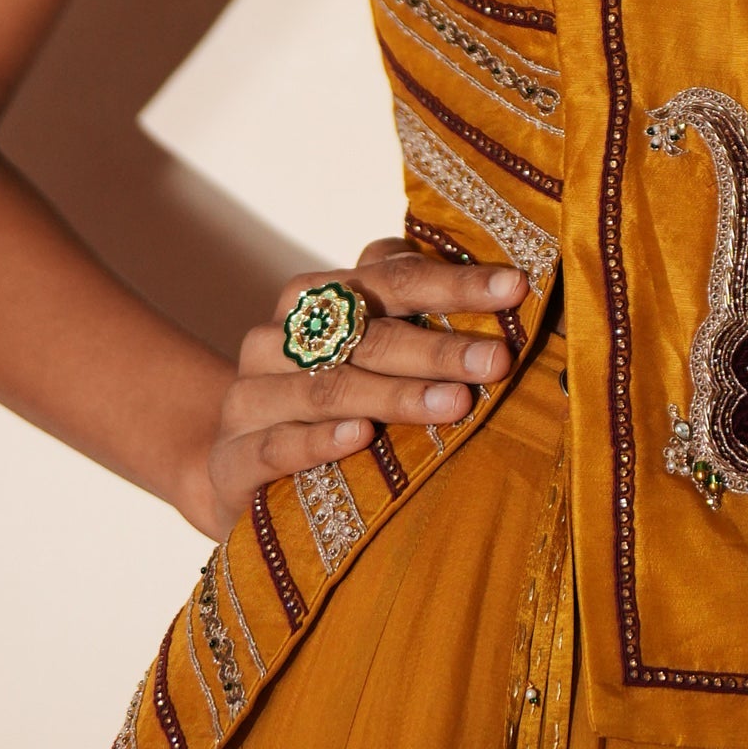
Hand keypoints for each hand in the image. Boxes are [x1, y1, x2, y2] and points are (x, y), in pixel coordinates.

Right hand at [194, 240, 525, 538]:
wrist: (232, 469)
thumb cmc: (324, 401)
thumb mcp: (363, 354)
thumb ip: (411, 316)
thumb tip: (504, 288)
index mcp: (315, 298)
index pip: (392, 279)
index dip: (455, 283)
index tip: (514, 287)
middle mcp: (278, 338)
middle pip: (368, 336)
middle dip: (439, 348)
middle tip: (498, 360)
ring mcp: (251, 395)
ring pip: (330, 388)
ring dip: (397, 395)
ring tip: (455, 404)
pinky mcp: (233, 455)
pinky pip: (281, 444)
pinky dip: (322, 440)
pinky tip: (362, 437)